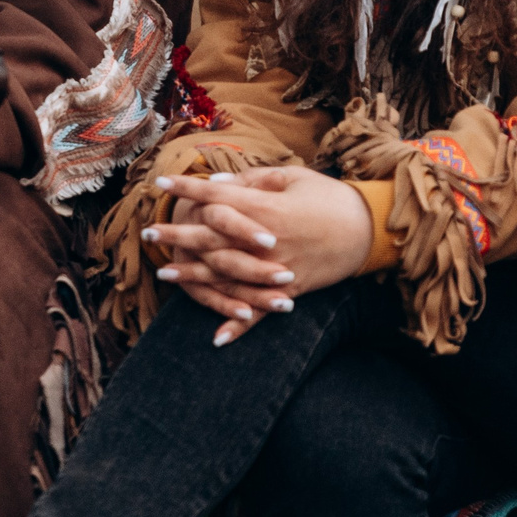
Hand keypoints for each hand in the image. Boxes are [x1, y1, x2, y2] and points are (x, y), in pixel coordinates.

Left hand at [145, 166, 375, 345]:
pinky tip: (217, 339)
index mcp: (268, 209)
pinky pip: (261, 313)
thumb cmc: (329, 196)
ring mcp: (277, 270)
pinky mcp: (291, 291)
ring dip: (194, 276)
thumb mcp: (292, 178)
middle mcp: (267, 242)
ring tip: (164, 272)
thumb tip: (217, 184)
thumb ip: (253, 183)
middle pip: (213, 239)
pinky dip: (241, 326)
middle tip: (147, 231)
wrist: (369, 230)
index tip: (161, 185)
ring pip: (228, 277)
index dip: (188, 190)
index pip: (218, 199)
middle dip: (178, 235)